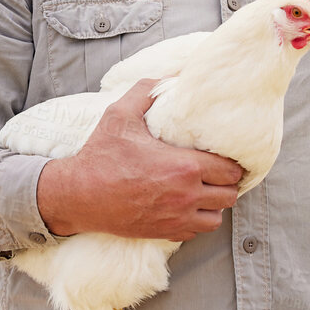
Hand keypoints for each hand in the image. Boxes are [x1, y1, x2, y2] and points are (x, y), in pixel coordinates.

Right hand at [35, 79, 242, 240]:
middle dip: (225, 183)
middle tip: (215, 173)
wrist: (78, 195)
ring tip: (203, 192)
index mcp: (184, 166)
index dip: (231, 163)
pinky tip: (185, 207)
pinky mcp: (165, 232)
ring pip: (217, 217)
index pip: (230, 170)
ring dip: (214, 205)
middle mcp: (186, 195)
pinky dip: (196, 221)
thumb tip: (166, 77)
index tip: (221, 157)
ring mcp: (177, 218)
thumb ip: (146, 91)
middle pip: (230, 194)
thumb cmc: (100, 155)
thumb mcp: (120, 115)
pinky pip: (196, 232)